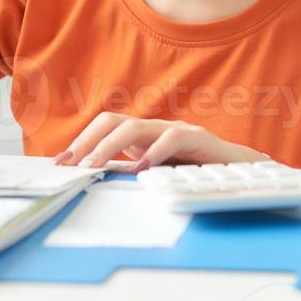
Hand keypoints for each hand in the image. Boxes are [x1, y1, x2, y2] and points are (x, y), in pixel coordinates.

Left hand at [53, 112, 268, 171]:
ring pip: (135, 127)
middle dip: (87, 140)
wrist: (241, 171)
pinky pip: (172, 139)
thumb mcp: (156, 173)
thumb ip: (129, 171)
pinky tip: (141, 168)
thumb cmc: (196, 172)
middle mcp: (154, 128)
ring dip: (110, 146)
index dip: (80, 142)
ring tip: (95, 165)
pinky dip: (154, 153)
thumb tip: (94, 180)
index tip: (60, 163)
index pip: (103, 127)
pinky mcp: (197, 137)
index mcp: (141, 136)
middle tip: (71, 164)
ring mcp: (175, 130)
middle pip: (112, 121)